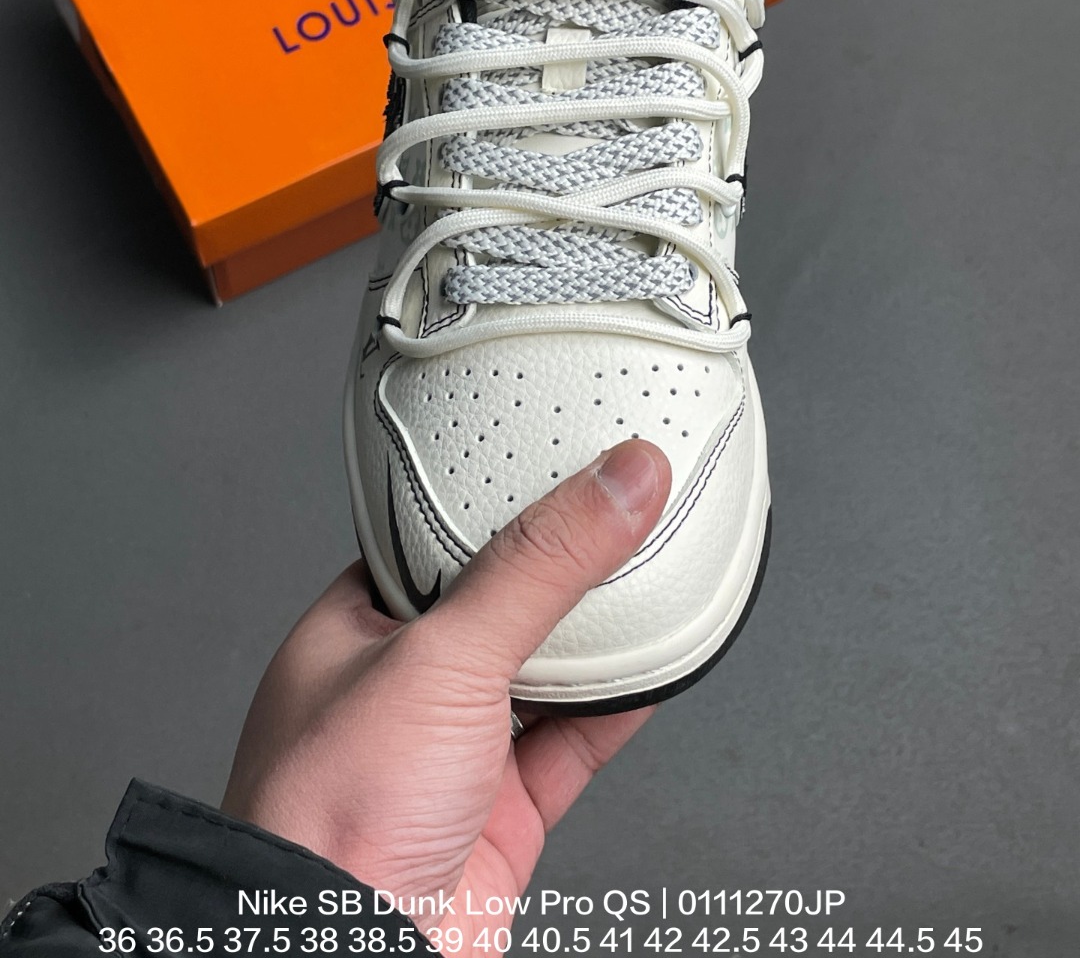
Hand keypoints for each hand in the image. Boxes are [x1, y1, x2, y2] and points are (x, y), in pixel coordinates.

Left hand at [222, 440, 669, 947]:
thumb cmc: (331, 817)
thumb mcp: (443, 656)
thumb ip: (539, 567)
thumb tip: (616, 482)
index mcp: (358, 629)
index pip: (438, 539)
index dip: (501, 499)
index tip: (560, 461)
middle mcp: (403, 689)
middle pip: (501, 605)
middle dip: (559, 570)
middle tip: (618, 510)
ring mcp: (453, 756)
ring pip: (543, 674)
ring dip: (598, 639)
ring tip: (649, 573)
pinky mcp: (501, 815)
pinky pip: (575, 744)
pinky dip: (620, 708)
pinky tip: (655, 669)